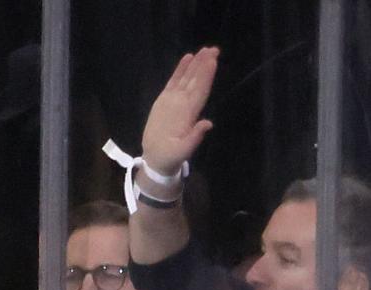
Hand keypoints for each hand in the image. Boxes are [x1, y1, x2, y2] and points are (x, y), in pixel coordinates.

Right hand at [141, 48, 218, 178]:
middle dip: (205, 65)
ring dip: (196, 64)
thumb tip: (208, 124)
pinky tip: (187, 58)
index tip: (213, 61)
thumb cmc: (170, 157)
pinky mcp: (164, 100)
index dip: (206, 76)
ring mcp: (175, 101)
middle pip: (197, 81)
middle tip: (213, 49)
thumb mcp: (183, 151)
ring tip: (204, 50)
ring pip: (187, 78)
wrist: (157, 159)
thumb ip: (195, 138)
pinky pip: (174, 82)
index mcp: (190, 114)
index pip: (200, 91)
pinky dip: (180, 70)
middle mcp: (185, 104)